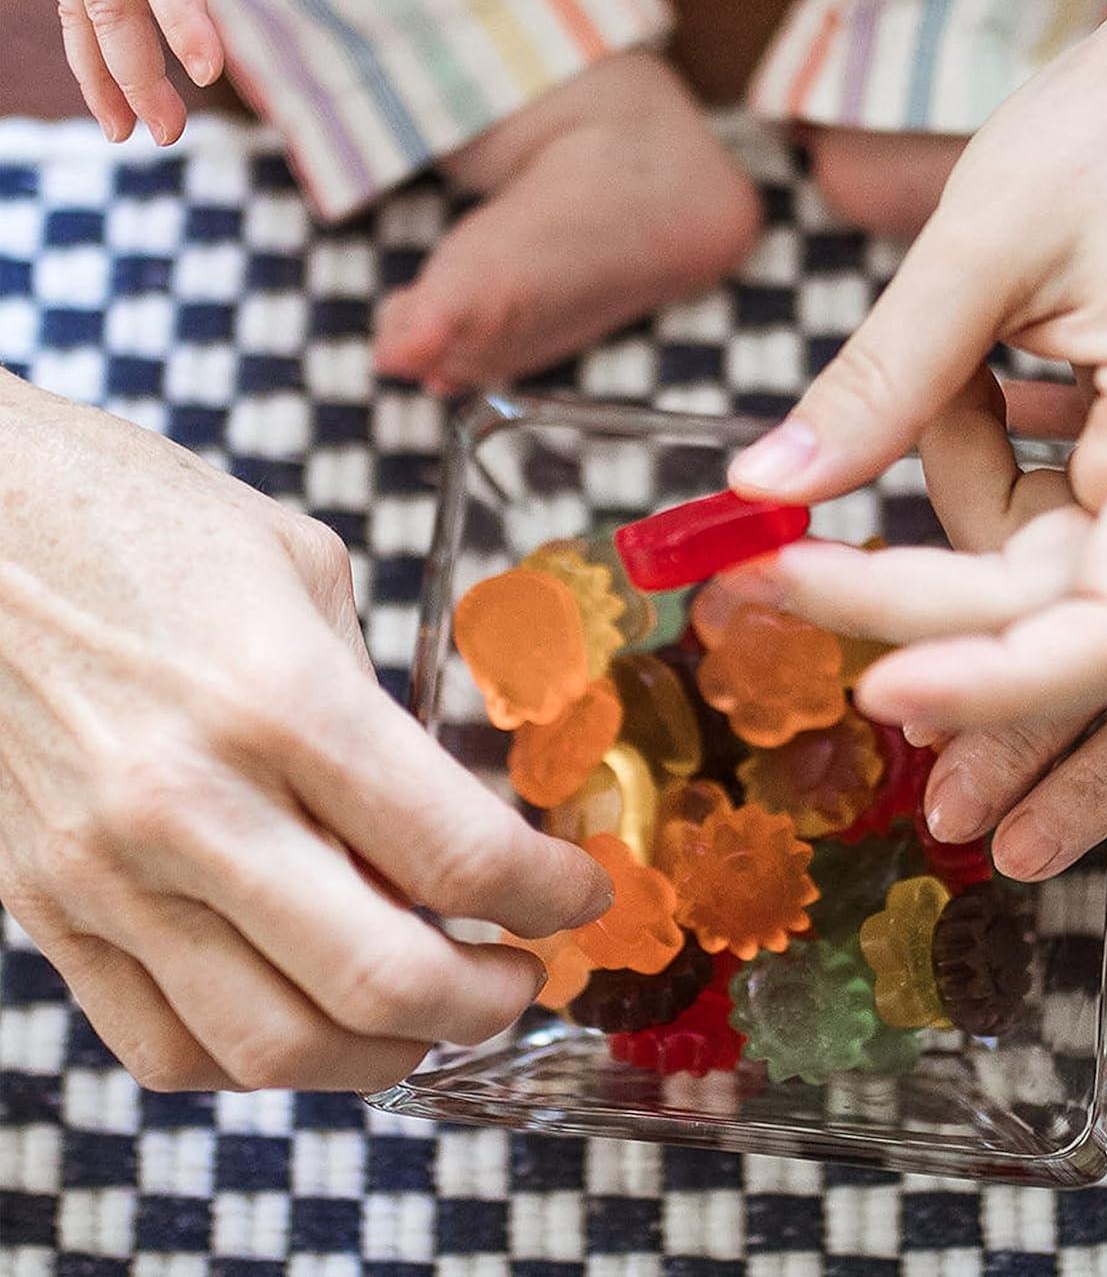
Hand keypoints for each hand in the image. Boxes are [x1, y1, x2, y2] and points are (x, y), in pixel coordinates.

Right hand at [0, 375, 609, 1090]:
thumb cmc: (146, 521)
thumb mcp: (308, 574)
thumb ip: (376, 711)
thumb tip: (434, 823)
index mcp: (280, 699)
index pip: (455, 853)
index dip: (547, 894)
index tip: (578, 894)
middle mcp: (190, 804)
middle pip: (379, 981)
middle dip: (487, 1001)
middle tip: (523, 976)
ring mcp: (105, 873)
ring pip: (272, 1046)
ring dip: (385, 1055)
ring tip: (430, 1013)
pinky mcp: (46, 909)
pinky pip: (162, 1045)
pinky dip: (258, 1059)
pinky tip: (307, 1010)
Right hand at [41, 0, 353, 145]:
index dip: (183, 15)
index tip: (208, 70)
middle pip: (108, 0)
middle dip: (135, 72)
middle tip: (170, 133)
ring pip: (78, 11)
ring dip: (104, 78)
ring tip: (136, 138)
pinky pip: (71, 6)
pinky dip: (86, 59)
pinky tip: (113, 110)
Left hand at [729, 27, 1106, 722]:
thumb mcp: (977, 246)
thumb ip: (878, 384)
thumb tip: (762, 489)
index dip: (1000, 684)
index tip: (876, 685)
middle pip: (1043, 612)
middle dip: (898, 592)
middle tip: (757, 569)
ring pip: (1019, 579)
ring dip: (934, 504)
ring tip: (948, 367)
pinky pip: (1020, 529)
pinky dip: (963, 471)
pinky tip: (971, 388)